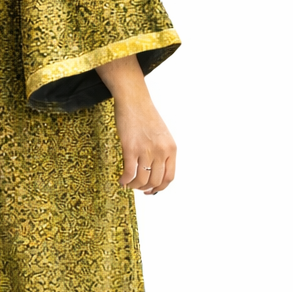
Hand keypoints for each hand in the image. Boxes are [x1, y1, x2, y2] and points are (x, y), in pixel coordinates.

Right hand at [95, 53, 175, 194]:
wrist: (134, 100)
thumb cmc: (145, 116)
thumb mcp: (162, 135)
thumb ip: (161, 152)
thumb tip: (154, 170)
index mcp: (171, 149)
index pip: (169, 177)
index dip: (160, 188)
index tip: (151, 191)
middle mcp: (161, 151)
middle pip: (155, 181)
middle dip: (145, 188)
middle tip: (137, 187)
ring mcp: (146, 150)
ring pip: (142, 179)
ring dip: (134, 186)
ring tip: (128, 184)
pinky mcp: (130, 148)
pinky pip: (129, 172)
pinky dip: (125, 180)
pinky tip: (121, 180)